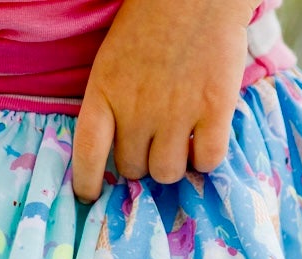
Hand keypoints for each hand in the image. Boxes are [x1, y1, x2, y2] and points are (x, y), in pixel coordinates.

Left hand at [72, 0, 256, 201]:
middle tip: (152, 144)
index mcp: (105, 93)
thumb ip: (111, 100)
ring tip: (180, 142)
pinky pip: (208, 160)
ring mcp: (176, 113)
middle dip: (141, 163)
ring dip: (173, 165)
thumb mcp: (113, 58)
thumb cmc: (152, 18)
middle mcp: (137, 111)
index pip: (88, 154)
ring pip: (167, 172)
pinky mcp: (215, 111)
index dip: (87, 183)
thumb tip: (116, 144)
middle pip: (133, 168)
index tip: (89, 196)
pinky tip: (205, 140)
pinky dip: (206, 159)